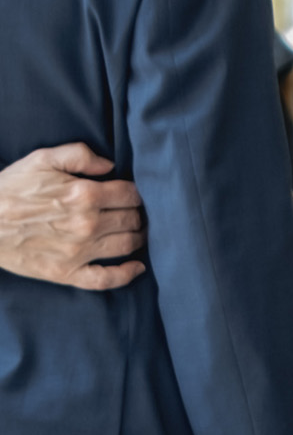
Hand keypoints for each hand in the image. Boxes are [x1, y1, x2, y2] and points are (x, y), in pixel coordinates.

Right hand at [0, 144, 145, 287]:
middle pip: (132, 220)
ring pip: (127, 245)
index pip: (131, 195)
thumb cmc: (10, 188)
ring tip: (137, 232)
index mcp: (85, 194)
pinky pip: (106, 279)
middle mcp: (87, 224)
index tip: (131, 195)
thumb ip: (79, 155)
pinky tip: (137, 267)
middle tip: (133, 213)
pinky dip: (127, 274)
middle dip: (137, 214)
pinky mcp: (67, 273)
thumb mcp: (41, 159)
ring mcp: (79, 252)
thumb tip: (110, 165)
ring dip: (137, 238)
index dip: (135, 194)